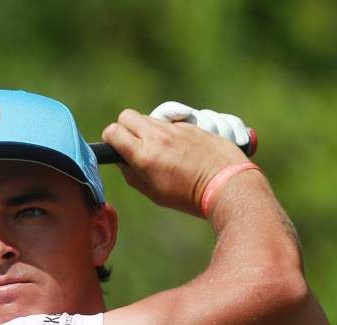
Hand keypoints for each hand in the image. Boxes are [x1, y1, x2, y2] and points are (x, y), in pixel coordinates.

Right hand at [101, 104, 251, 216]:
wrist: (227, 183)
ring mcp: (175, 128)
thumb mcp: (154, 193)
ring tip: (157, 148)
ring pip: (148, 118)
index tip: (116, 148)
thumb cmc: (189, 195)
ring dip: (146, 129)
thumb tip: (122, 161)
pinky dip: (167, 132)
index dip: (110, 139)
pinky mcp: (190, 125)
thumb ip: (132, 175)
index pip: (113, 131)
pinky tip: (177, 148)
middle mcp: (157, 137)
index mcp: (144, 155)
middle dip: (124, 128)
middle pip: (126, 116)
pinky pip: (169, 122)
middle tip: (133, 144)